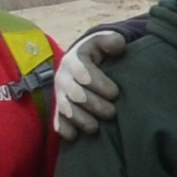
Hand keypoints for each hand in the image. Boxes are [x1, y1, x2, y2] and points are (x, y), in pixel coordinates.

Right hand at [49, 22, 129, 142]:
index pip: (85, 75)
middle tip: (112, 112)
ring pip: (67, 111)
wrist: (78, 64)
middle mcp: (63, 79)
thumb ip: (110, 40)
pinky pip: (57, 122)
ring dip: (82, 121)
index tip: (115, 93)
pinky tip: (75, 136)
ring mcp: (60, 95)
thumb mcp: (101, 42)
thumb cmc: (96, 54)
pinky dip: (65, 130)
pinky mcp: (58, 110)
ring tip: (97, 127)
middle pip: (77, 96)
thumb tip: (118, 45)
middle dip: (96, 105)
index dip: (101, 85)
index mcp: (74, 61)